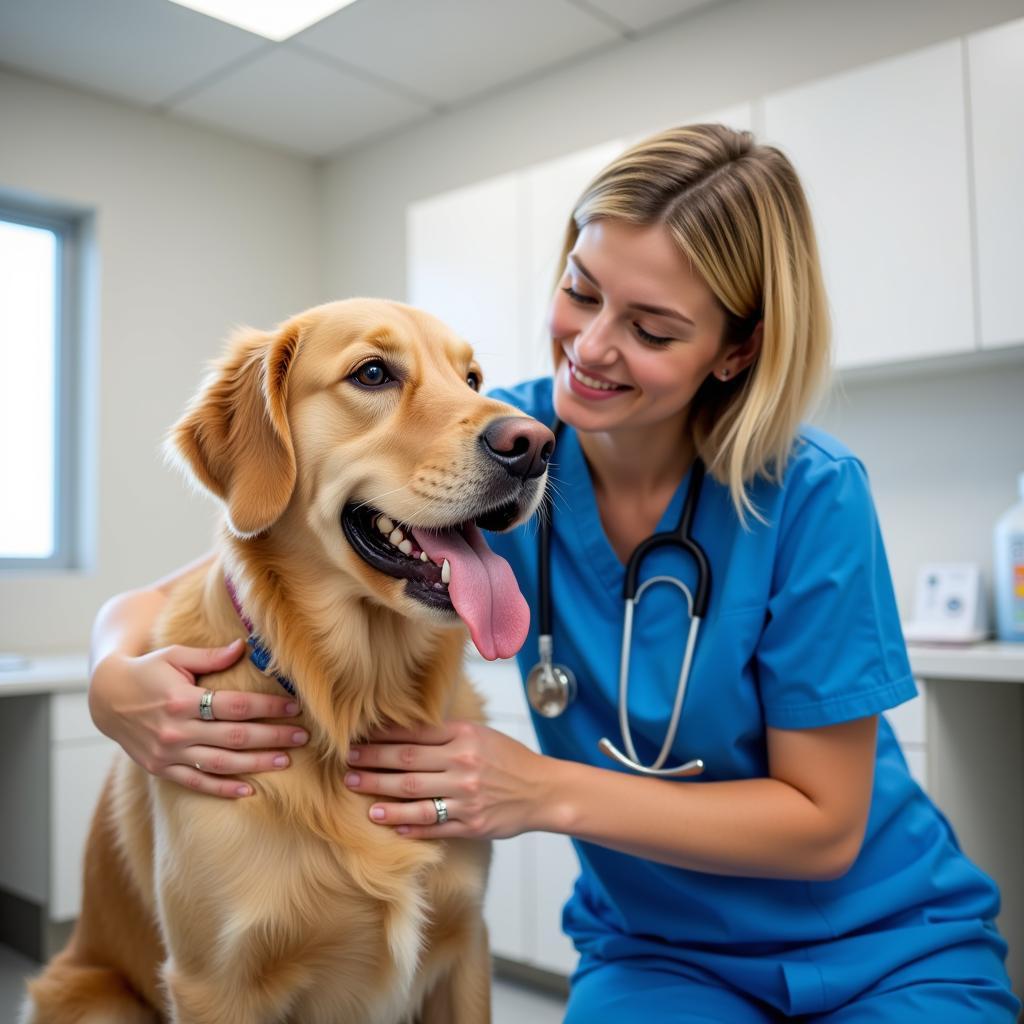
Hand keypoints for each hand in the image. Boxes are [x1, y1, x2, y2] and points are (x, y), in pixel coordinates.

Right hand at [89, 641, 308, 797]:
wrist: (106, 698)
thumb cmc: (148, 671)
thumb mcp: (175, 656)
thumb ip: (210, 657)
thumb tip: (244, 646)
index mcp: (181, 700)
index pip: (235, 706)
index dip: (267, 708)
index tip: (294, 708)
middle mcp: (175, 730)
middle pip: (234, 737)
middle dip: (273, 737)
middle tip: (303, 736)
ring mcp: (167, 753)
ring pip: (220, 763)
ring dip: (256, 764)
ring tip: (286, 761)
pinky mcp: (161, 769)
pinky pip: (196, 782)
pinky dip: (223, 789)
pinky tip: (249, 791)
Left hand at [344, 720, 548, 838]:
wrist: (542, 790)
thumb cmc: (508, 759)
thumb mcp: (480, 735)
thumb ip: (445, 734)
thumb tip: (402, 732)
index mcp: (465, 738)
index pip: (414, 736)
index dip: (381, 740)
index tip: (357, 742)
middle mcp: (463, 766)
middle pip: (407, 765)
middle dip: (373, 766)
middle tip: (347, 768)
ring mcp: (466, 798)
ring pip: (415, 798)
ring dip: (384, 798)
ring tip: (361, 798)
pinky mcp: (471, 825)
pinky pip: (433, 827)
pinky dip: (409, 826)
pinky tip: (390, 823)